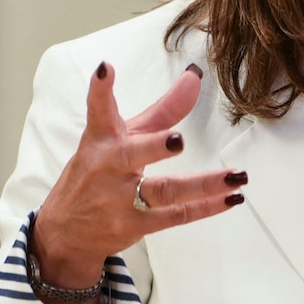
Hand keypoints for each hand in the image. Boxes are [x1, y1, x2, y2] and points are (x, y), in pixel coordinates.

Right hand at [31, 61, 246, 303]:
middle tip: (177, 140)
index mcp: (101, 140)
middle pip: (133, 155)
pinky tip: (231, 198)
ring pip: (165, 191)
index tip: (105, 70)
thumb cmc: (97, 175)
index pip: (99, 112)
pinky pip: (177, 216)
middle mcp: (109, 168)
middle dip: (154, 147)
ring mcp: (121, 200)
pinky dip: (206, 207)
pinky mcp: (135, 226)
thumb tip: (194, 78)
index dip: (101, 91)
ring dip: (203, 184)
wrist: (67, 232)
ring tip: (236, 176)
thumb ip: (162, 110)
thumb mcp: (121, 138)